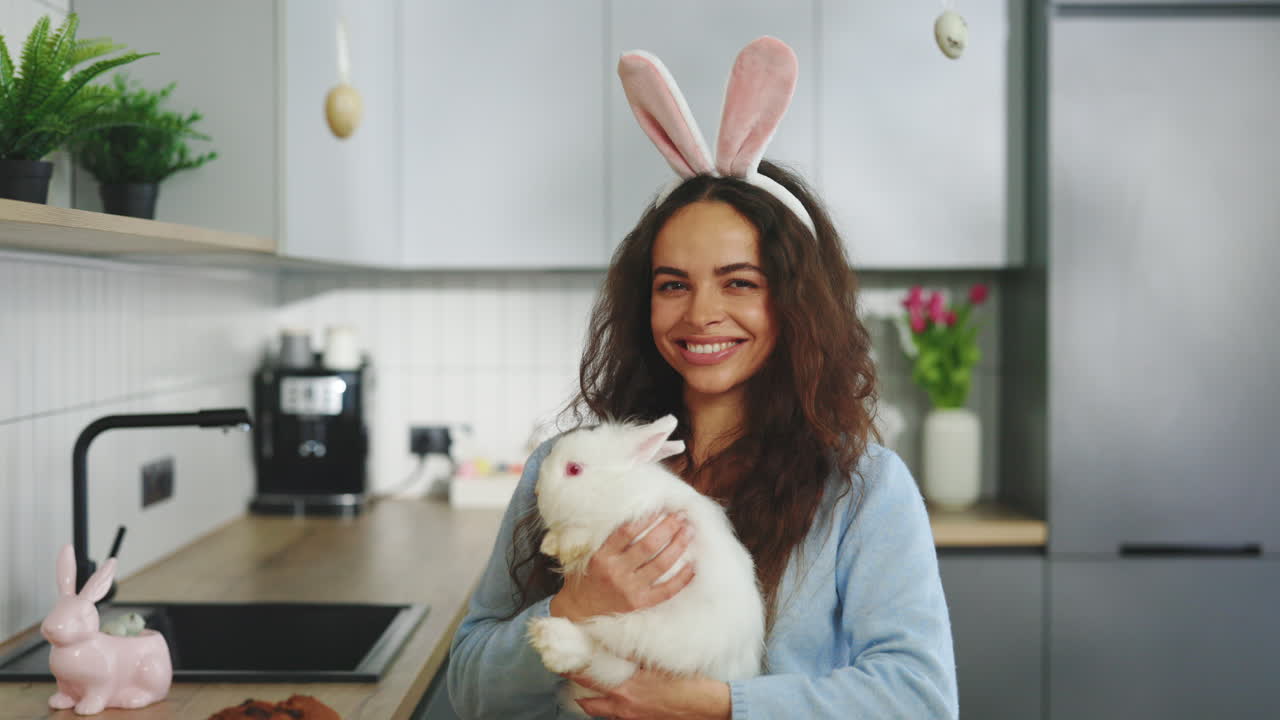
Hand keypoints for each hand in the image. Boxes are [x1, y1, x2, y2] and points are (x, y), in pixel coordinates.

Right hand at [550, 512, 695, 621]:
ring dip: (678, 546)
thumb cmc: (589, 574)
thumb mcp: (593, 552)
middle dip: (668, 528)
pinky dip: (681, 579)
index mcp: (603, 556)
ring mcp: (630, 589)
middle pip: (648, 546)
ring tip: (689, 532)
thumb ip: (612, 538)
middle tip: (681, 516)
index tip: (661, 508)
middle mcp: (616, 572)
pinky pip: (666, 591)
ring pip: (660, 565)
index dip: (646, 518)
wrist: (580, 606)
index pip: (627, 532)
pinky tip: (692, 566)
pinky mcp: (640, 603)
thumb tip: (641, 515)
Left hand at [568, 666, 730, 719]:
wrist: (709, 709)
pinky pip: (621, 719)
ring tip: (595, 692)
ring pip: (605, 714)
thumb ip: (637, 656)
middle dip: (580, 695)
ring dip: (598, 704)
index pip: (589, 678)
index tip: (563, 661)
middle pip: (589, 706)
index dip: (573, 670)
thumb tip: (621, 644)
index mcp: (626, 690)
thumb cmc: (689, 685)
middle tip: (575, 681)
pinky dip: (617, 711)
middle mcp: (625, 708)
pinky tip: (624, 702)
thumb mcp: (661, 664)